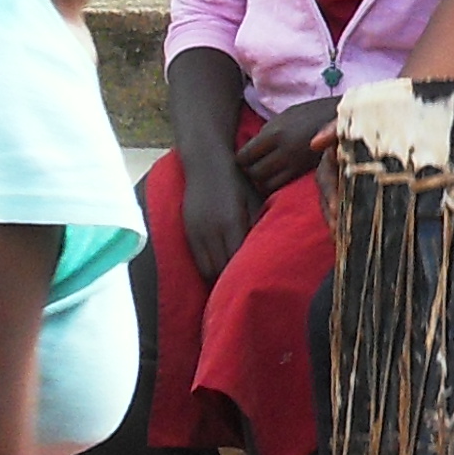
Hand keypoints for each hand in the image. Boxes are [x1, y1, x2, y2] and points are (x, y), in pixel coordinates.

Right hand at [178, 140, 255, 281]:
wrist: (206, 162)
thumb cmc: (237, 180)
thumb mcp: (254, 200)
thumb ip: (257, 225)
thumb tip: (265, 250)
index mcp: (232, 222)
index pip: (237, 259)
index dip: (244, 275)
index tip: (254, 285)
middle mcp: (212, 229)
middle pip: (220, 268)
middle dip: (230, 281)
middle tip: (243, 292)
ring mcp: (197, 230)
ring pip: (206, 267)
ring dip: (217, 278)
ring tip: (229, 285)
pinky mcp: (188, 229)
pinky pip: (196, 258)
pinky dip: (207, 267)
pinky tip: (217, 269)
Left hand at [236, 94, 336, 196]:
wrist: (343, 119)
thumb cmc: (313, 113)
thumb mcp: (286, 115)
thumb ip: (268, 131)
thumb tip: (253, 147)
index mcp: (274, 133)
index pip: (244, 156)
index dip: (242, 159)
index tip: (246, 157)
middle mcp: (283, 150)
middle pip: (253, 172)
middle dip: (251, 171)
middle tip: (256, 166)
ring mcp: (296, 164)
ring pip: (266, 184)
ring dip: (263, 181)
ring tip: (268, 174)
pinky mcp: (307, 173)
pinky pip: (283, 186)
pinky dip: (277, 185)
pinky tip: (281, 178)